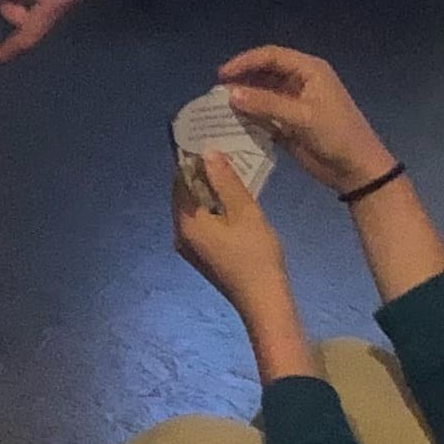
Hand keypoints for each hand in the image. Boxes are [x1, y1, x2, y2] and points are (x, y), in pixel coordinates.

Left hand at [172, 150, 293, 316]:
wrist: (264, 301)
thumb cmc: (256, 255)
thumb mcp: (245, 212)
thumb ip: (225, 181)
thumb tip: (207, 153)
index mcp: (186, 223)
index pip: (180, 181)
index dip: (191, 160)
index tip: (207, 141)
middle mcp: (180, 235)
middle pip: (185, 196)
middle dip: (201, 175)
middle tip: (222, 153)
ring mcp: (190, 248)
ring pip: (195, 211)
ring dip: (209, 192)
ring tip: (230, 172)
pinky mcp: (203, 256)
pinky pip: (202, 224)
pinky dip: (213, 209)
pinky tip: (232, 201)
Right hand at [218, 45, 395, 197]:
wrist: (356, 168)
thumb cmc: (335, 135)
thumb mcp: (302, 117)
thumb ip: (266, 104)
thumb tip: (231, 94)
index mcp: (309, 70)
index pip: (271, 56)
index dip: (245, 62)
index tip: (222, 75)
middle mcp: (300, 82)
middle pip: (264, 73)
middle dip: (242, 80)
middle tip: (216, 92)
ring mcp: (294, 103)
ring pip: (262, 94)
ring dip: (244, 100)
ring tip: (219, 108)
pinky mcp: (289, 123)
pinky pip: (265, 115)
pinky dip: (250, 117)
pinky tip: (233, 124)